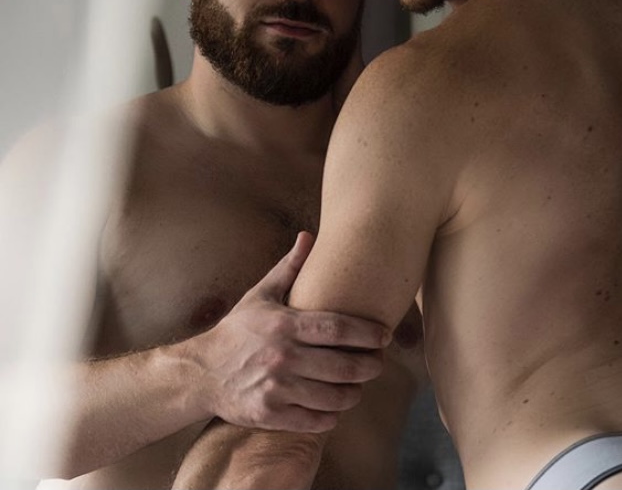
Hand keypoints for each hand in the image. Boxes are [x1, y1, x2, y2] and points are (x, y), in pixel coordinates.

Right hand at [191, 232, 389, 432]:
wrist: (201, 373)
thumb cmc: (237, 330)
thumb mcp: (261, 295)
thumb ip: (289, 267)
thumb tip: (308, 236)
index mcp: (285, 325)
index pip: (338, 329)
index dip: (367, 333)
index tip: (385, 336)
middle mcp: (283, 357)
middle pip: (343, 366)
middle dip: (369, 366)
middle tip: (379, 363)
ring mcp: (276, 388)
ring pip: (333, 397)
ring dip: (354, 393)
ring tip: (360, 385)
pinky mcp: (270, 414)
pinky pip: (315, 420)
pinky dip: (332, 415)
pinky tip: (335, 406)